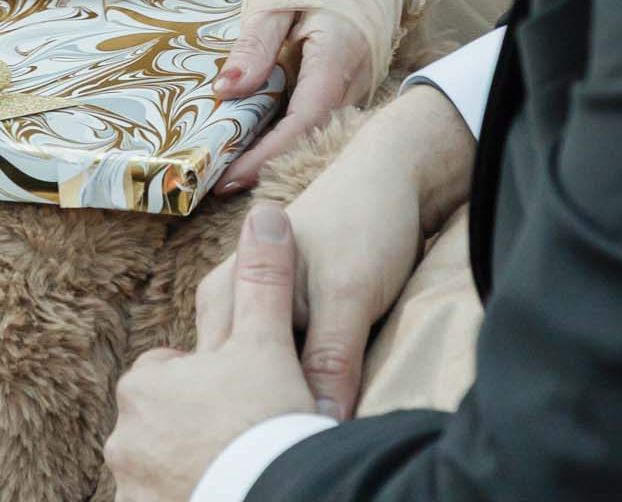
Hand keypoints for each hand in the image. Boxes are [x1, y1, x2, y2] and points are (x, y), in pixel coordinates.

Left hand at [105, 205, 319, 501]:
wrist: (274, 499)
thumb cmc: (263, 420)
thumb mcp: (269, 338)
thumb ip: (264, 277)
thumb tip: (267, 214)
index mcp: (143, 385)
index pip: (172, 370)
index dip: (213, 377)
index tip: (244, 390)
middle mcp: (124, 441)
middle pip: (167, 423)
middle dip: (199, 426)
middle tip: (246, 432)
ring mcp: (134, 493)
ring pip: (166, 470)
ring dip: (193, 469)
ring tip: (239, 470)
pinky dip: (191, 495)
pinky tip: (229, 492)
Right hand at [194, 84, 473, 419]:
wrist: (395, 177)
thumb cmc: (366, 223)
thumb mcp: (350, 295)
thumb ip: (330, 361)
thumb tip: (320, 429)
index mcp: (226, 296)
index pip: (228, 385)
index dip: (259, 420)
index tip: (299, 444)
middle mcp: (229, 308)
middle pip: (242, 389)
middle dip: (275, 415)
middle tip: (315, 441)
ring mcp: (254, 316)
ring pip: (265, 383)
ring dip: (292, 404)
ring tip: (321, 428)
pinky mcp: (284, 324)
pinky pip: (284, 371)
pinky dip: (305, 389)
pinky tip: (329, 404)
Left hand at [212, 6, 373, 191]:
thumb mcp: (276, 0)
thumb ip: (254, 45)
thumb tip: (225, 90)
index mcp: (338, 56)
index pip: (305, 120)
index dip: (268, 154)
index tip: (230, 175)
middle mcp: (355, 82)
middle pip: (311, 136)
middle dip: (267, 162)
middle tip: (219, 179)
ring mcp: (358, 88)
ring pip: (316, 132)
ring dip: (276, 150)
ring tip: (230, 162)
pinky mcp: (352, 89)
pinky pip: (320, 119)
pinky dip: (288, 131)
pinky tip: (257, 136)